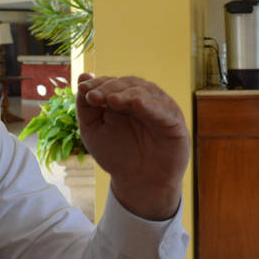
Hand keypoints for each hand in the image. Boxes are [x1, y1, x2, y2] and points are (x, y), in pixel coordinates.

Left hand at [75, 74, 189, 219]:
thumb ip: (86, 106)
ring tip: (112, 99)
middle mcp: (144, 98)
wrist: (139, 182)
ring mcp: (160, 109)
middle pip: (129, 84)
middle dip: (110, 88)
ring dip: (128, 94)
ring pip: (147, 92)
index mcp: (124, 97)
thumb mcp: (93, 130)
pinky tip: (137, 104)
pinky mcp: (174, 122)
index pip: (112, 83)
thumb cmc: (117, 154)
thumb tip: (83, 76)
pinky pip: (165, 110)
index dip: (98, 84)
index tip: (84, 91)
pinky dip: (151, 105)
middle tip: (95, 96)